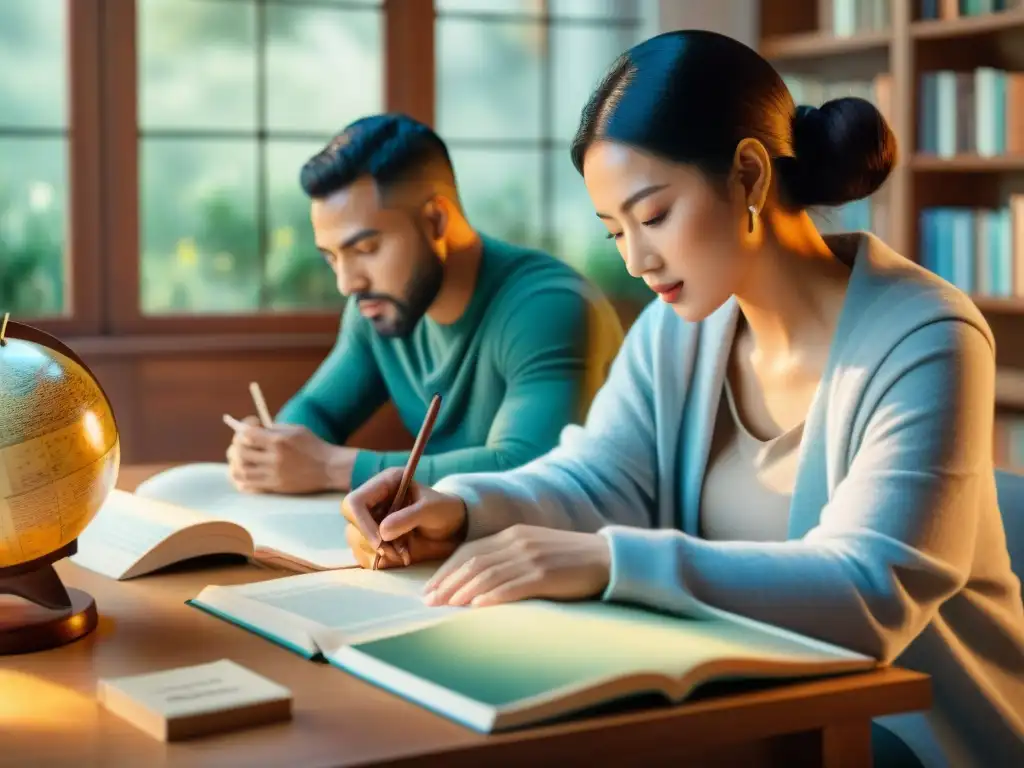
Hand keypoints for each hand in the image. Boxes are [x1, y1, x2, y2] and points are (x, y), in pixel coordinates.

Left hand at [225, 416, 355, 493]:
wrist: (329, 468)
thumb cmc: (313, 446)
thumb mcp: (295, 430)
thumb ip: (273, 429)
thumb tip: (250, 430)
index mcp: (279, 441)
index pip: (247, 434)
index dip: (243, 427)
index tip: (251, 425)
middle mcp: (274, 459)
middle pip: (240, 453)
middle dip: (236, 445)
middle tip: (241, 443)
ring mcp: (274, 475)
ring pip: (240, 471)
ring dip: (235, 463)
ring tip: (239, 458)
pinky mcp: (275, 487)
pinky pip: (248, 486)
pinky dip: (240, 479)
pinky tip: (244, 473)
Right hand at [342, 467, 467, 568]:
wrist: (452, 525)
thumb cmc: (443, 510)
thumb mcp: (431, 510)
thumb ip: (408, 517)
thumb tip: (382, 532)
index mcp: (384, 484)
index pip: (355, 503)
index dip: (362, 523)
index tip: (381, 542)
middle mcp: (373, 500)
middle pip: (352, 524)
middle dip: (372, 542)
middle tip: (396, 553)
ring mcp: (370, 519)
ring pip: (355, 540)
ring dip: (378, 553)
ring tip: (404, 554)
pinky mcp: (372, 537)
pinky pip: (363, 553)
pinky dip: (380, 560)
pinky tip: (399, 556)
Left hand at [421, 524, 610, 607]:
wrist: (606, 558)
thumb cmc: (568, 559)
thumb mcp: (533, 549)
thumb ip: (508, 557)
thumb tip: (476, 581)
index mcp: (512, 534)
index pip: (468, 551)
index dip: (446, 570)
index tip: (429, 588)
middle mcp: (518, 542)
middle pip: (472, 562)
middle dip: (447, 582)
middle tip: (428, 601)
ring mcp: (531, 558)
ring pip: (488, 574)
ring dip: (462, 591)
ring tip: (445, 606)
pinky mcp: (545, 575)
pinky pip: (512, 586)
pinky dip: (491, 596)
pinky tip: (476, 606)